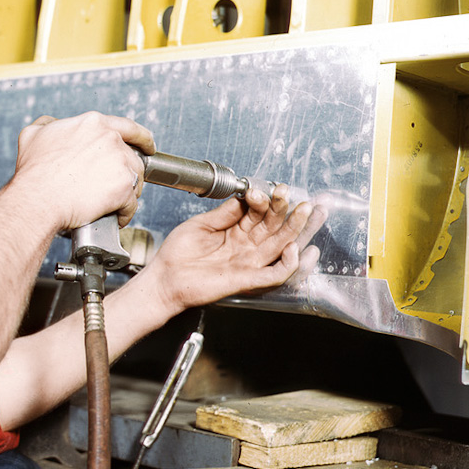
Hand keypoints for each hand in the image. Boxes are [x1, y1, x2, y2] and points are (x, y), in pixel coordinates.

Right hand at [10, 112, 154, 230]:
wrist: (37, 200)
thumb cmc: (34, 172)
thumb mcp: (33, 135)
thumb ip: (48, 124)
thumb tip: (52, 124)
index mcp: (93, 123)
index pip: (128, 127)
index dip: (141, 138)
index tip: (147, 145)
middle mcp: (110, 139)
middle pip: (133, 157)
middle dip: (127, 173)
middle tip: (117, 184)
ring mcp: (120, 162)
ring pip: (135, 179)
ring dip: (127, 192)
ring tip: (112, 203)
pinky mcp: (123, 188)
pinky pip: (131, 204)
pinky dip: (124, 213)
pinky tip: (114, 216)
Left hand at [140, 184, 324, 315]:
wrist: (164, 278)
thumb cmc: (177, 254)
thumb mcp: (201, 224)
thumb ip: (225, 212)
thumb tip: (244, 194)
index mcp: (236, 231)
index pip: (258, 213)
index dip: (263, 200)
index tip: (260, 190)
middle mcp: (246, 246)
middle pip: (274, 226)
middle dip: (286, 210)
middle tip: (292, 194)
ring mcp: (248, 262)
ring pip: (281, 245)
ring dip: (295, 228)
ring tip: (305, 211)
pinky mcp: (247, 279)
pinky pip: (275, 273)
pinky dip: (289, 263)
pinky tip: (293, 247)